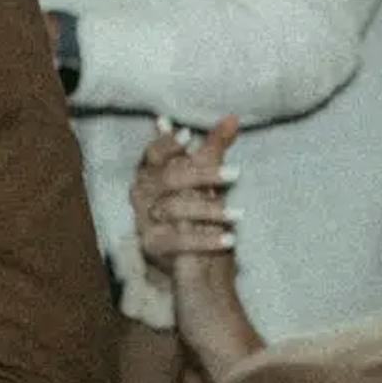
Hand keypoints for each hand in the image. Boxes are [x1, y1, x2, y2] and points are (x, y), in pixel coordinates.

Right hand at [128, 116, 241, 290]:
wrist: (196, 264)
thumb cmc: (197, 213)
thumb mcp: (206, 180)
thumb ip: (213, 150)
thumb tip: (232, 118)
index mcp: (151, 176)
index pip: (152, 155)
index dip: (166, 144)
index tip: (189, 135)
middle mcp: (143, 197)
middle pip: (166, 179)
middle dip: (201, 174)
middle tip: (235, 174)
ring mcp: (145, 222)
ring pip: (172, 209)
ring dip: (208, 210)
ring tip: (238, 215)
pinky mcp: (152, 247)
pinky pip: (177, 240)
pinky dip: (205, 240)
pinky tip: (229, 239)